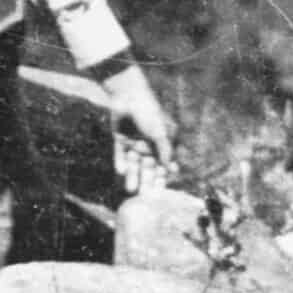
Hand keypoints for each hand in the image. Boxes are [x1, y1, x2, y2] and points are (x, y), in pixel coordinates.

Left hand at [101, 63, 175, 188]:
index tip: (161, 192)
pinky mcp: (120, 140)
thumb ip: (165, 151)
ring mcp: (134, 143)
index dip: (163, 178)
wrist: (128, 96)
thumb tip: (172, 169)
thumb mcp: (161, 132)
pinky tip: (120, 172)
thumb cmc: (150, 112)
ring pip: (134, 164)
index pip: (164, 165)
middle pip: (148, 168)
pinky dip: (120, 163)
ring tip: (129, 190)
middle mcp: (149, 145)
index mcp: (162, 143)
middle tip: (144, 197)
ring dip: (133, 177)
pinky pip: (120, 155)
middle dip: (147, 181)